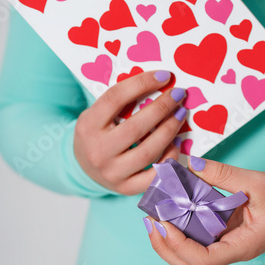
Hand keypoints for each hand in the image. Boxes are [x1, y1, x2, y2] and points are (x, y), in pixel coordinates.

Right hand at [74, 70, 187, 194]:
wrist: (83, 167)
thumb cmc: (98, 133)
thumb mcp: (98, 114)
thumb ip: (121, 101)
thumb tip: (159, 81)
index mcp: (88, 125)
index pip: (115, 99)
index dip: (141, 84)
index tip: (164, 76)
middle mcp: (97, 151)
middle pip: (136, 128)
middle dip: (162, 108)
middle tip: (179, 95)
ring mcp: (112, 173)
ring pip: (147, 153)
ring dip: (169, 132)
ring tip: (181, 115)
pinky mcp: (126, 188)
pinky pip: (154, 176)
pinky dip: (169, 159)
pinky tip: (177, 143)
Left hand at [143, 157, 264, 264]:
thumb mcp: (257, 182)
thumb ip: (223, 174)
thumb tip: (192, 164)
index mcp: (242, 246)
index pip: (202, 260)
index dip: (177, 245)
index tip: (163, 222)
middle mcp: (231, 250)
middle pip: (189, 264)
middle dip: (165, 245)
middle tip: (151, 218)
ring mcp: (226, 243)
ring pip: (190, 253)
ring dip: (169, 237)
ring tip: (156, 213)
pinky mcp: (224, 233)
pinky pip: (197, 236)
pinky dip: (181, 225)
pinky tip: (172, 208)